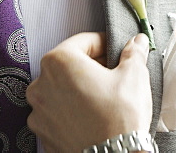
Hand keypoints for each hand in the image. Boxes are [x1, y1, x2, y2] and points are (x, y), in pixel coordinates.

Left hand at [26, 32, 152, 151]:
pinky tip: (92, 116)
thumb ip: (133, 53)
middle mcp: (41, 84)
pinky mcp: (43, 134)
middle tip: (113, 74)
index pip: (83, 42)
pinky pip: (58, 113)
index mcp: (59, 61)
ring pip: (61, 90)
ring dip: (79, 89)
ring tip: (104, 98)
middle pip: (69, 66)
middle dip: (91, 67)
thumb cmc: (119, 118)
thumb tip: (136, 43)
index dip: (104, 43)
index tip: (116, 50)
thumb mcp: (134, 76)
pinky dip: (72, 111)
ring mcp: (39, 112)